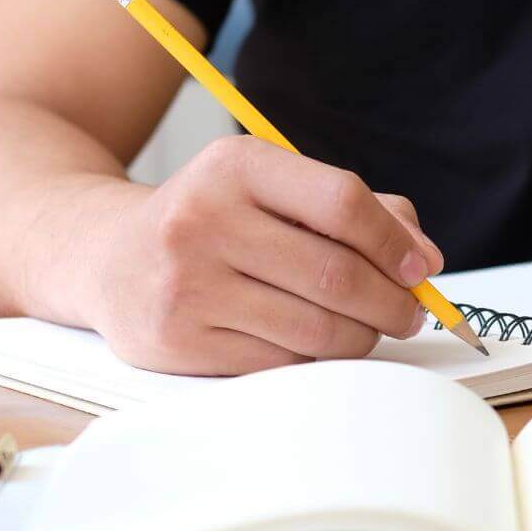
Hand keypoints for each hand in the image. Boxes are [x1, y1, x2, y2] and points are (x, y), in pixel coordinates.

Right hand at [81, 136, 445, 373]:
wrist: (109, 257)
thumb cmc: (216, 222)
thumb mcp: (273, 189)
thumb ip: (356, 209)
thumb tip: (422, 257)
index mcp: (236, 166)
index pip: (342, 202)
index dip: (394, 242)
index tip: (421, 269)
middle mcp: (204, 219)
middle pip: (336, 275)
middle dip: (391, 303)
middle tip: (408, 314)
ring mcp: (187, 284)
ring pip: (316, 330)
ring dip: (360, 338)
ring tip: (366, 330)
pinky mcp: (179, 341)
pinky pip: (281, 365)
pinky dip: (313, 361)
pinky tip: (311, 344)